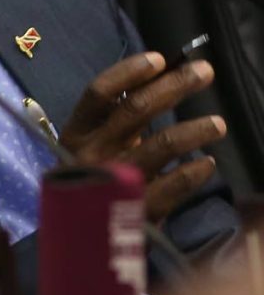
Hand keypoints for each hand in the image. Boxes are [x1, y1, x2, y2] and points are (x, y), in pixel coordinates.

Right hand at [59, 52, 225, 222]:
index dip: (128, 72)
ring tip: (217, 124)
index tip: (159, 59)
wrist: (82, 234)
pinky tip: (207, 163)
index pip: (98, 93)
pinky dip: (195, 171)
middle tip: (204, 72)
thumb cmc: (94, 176)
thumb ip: (119, 114)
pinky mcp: (137, 207)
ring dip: (195, 128)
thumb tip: (160, 73)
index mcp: (77, 132)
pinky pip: (175, 184)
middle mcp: (92, 152)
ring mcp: (115, 180)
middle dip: (174, 86)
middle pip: (134, 109)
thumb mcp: (96, 143)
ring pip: (162, 144)